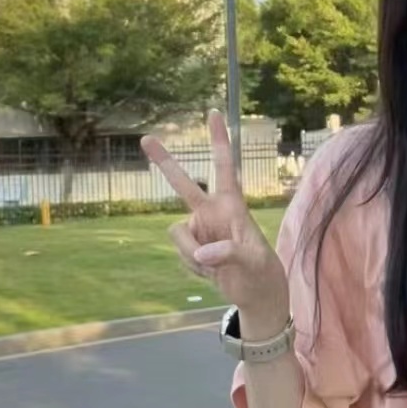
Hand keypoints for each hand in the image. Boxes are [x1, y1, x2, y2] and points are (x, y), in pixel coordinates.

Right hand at [142, 111, 287, 324]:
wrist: (255, 295)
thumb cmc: (261, 273)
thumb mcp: (252, 263)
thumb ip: (228, 254)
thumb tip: (201, 253)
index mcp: (232, 205)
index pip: (225, 167)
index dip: (219, 140)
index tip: (213, 112)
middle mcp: (211, 212)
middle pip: (183, 185)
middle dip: (164, 162)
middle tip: (145, 138)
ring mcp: (199, 229)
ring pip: (177, 235)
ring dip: (191, 254)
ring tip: (216, 267)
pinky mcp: (190, 246)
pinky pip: (180, 253)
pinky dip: (192, 267)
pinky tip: (209, 273)